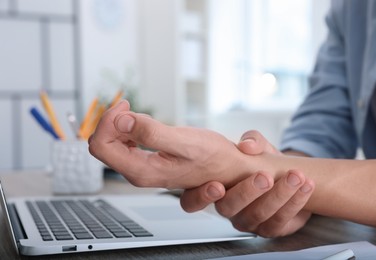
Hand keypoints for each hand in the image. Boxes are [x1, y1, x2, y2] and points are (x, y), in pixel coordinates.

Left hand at [89, 100, 261, 188]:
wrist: (228, 169)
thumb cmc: (213, 157)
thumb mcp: (185, 142)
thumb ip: (152, 134)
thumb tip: (121, 121)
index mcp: (142, 171)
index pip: (101, 146)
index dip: (108, 122)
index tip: (126, 107)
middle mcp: (137, 173)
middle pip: (102, 145)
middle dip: (111, 121)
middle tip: (129, 105)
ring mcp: (141, 168)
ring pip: (111, 144)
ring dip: (117, 124)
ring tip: (133, 111)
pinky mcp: (147, 161)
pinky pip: (123, 144)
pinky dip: (125, 128)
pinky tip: (138, 121)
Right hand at [180, 130, 314, 236]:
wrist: (287, 173)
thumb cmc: (262, 161)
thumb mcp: (256, 145)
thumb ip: (251, 140)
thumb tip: (247, 146)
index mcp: (214, 189)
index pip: (192, 201)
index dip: (201, 197)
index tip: (217, 185)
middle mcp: (227, 208)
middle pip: (228, 208)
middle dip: (246, 192)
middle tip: (264, 177)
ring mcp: (248, 221)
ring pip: (258, 215)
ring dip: (279, 195)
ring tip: (295, 177)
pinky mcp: (270, 229)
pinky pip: (280, 221)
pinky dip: (295, 202)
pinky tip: (305, 186)